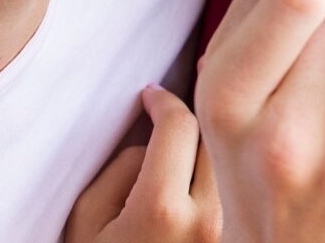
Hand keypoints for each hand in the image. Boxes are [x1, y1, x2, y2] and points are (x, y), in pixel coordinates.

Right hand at [64, 86, 219, 242]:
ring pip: (231, 166)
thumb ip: (122, 166)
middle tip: (175, 105)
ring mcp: (229, 236)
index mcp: (161, 209)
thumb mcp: (88, 214)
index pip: (178, 126)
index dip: (164, 100)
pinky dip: (224, 175)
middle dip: (193, 117)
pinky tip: (205, 168)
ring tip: (190, 136)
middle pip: (214, 140)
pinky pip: (236, 196)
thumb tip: (153, 138)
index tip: (152, 95)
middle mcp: (206, 221)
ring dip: (211, 146)